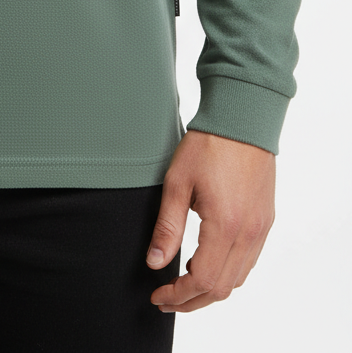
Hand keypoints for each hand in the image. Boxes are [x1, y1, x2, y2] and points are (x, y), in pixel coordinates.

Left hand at [145, 128, 275, 313]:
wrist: (243, 119)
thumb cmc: (208, 144)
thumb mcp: (177, 182)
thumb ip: (167, 227)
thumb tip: (155, 263)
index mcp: (225, 226)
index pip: (202, 280)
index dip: (178, 295)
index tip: (158, 295)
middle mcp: (248, 233)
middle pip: (222, 288)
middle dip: (191, 301)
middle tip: (166, 299)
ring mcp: (260, 228)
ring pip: (238, 279)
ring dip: (210, 291)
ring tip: (183, 287)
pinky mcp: (264, 220)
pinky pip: (249, 262)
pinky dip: (228, 274)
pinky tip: (208, 266)